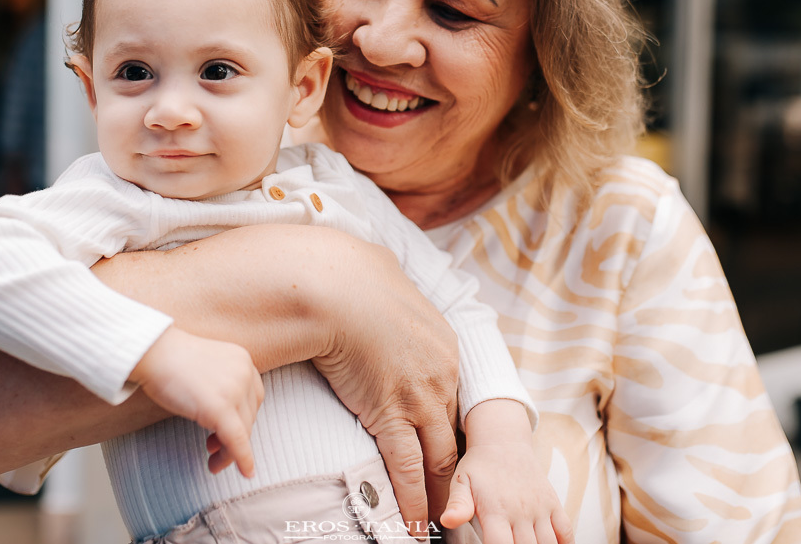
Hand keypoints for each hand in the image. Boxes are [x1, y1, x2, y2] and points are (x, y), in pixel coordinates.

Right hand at [129, 327, 264, 477]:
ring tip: (214, 460)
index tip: (229, 431)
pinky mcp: (220, 408)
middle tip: (215, 450)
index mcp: (242, 360)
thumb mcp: (206, 366)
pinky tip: (245, 472)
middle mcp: (244, 372)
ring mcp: (234, 390)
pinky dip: (242, 458)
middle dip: (236, 436)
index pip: (253, 397)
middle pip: (249, 415)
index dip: (243, 418)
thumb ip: (221, 384)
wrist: (152, 352)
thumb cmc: (169, 359)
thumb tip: (222, 417)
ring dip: (232, 450)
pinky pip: (238, 440)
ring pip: (244, 430)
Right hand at [309, 241, 459, 538]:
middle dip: (458, 475)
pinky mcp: (391, 413)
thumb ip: (394, 307)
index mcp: (445, 349)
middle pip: (454, 438)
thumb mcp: (392, 289)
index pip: (452, 405)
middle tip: (461, 504)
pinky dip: (413, 499)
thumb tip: (380, 291)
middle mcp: (443, 377)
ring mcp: (420, 398)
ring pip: (439, 461)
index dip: (450, 435)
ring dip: (441, 496)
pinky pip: (407, 467)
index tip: (450, 458)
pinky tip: (414, 523)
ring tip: (444, 524)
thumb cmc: (354, 279)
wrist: (338, 286)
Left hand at [441, 400, 573, 543]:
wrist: (503, 441)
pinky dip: (565, 543)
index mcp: (496, 510)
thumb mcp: (461, 482)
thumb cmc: (479, 466)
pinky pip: (565, 530)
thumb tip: (447, 520)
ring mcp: (540, 508)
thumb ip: (457, 504)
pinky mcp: (552, 503)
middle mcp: (520, 511)